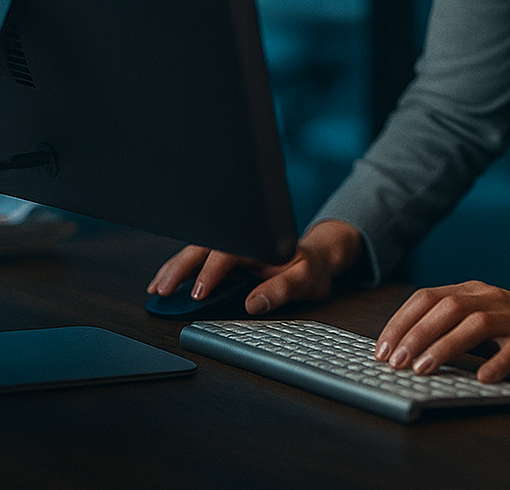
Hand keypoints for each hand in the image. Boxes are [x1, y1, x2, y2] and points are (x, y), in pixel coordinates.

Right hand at [146, 220, 363, 314]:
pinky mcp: (226, 263)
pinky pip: (198, 264)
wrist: (317, 260)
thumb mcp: (306, 279)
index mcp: (258, 243)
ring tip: (156, 288)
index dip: (211, 272)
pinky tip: (164, 284)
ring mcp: (232, 253)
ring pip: (196, 254)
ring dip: (174, 269)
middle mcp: (241, 244)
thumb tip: (254, 303)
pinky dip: (179, 273)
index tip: (198, 292)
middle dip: (181, 268)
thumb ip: (282, 289)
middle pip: (204, 249)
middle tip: (163, 289)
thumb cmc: (311, 268)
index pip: (228, 253)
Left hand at [374, 279, 509, 383]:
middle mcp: (489, 298)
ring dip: (445, 347)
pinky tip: (482, 378)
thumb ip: (450, 327)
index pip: (427, 297)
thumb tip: (406, 350)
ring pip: (474, 324)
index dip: (401, 321)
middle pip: (446, 308)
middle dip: (415, 335)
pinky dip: (496, 363)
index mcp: (472, 291)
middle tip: (395, 362)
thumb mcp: (480, 320)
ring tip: (422, 370)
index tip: (381, 348)